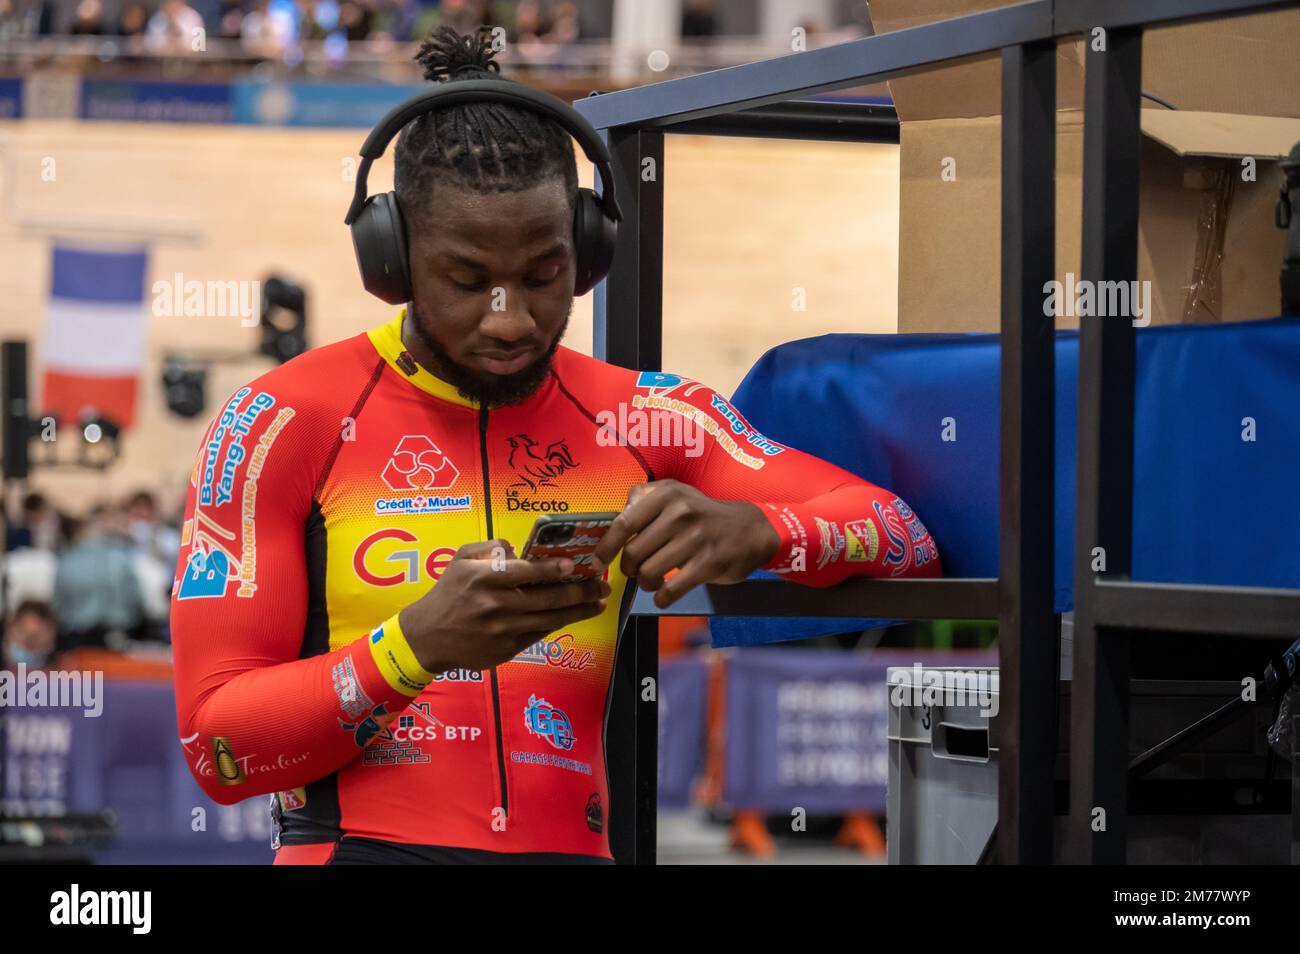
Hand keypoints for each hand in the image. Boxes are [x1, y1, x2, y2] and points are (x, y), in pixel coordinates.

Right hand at [398, 539, 610, 673]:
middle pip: (545, 599)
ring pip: (548, 620)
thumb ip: (490, 547)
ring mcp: (502, 631)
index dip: (551, 570)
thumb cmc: (447, 593)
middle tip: (601, 585)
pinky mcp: (506, 650)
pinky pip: (539, 634)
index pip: (524, 573)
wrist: (427, 637)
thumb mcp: (460, 559)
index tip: (574, 565)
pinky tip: (575, 615)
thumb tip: (520, 550)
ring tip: (599, 602)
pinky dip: (558, 624)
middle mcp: (494, 606)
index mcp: (482, 579)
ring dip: (578, 611)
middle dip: (579, 592)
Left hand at [592, 479, 779, 608]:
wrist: (750, 530)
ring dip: (645, 583)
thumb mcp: (676, 493)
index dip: (606, 547)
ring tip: (652, 580)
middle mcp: (680, 514)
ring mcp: (695, 539)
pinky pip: (670, 590)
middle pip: (634, 554)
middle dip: (629, 569)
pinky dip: (661, 598)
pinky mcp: (708, 564)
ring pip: (649, 573)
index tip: (598, 562)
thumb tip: (617, 513)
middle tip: (636, 571)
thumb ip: (644, 498)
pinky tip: (664, 594)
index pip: (624, 523)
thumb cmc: (703, 514)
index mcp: (667, 496)